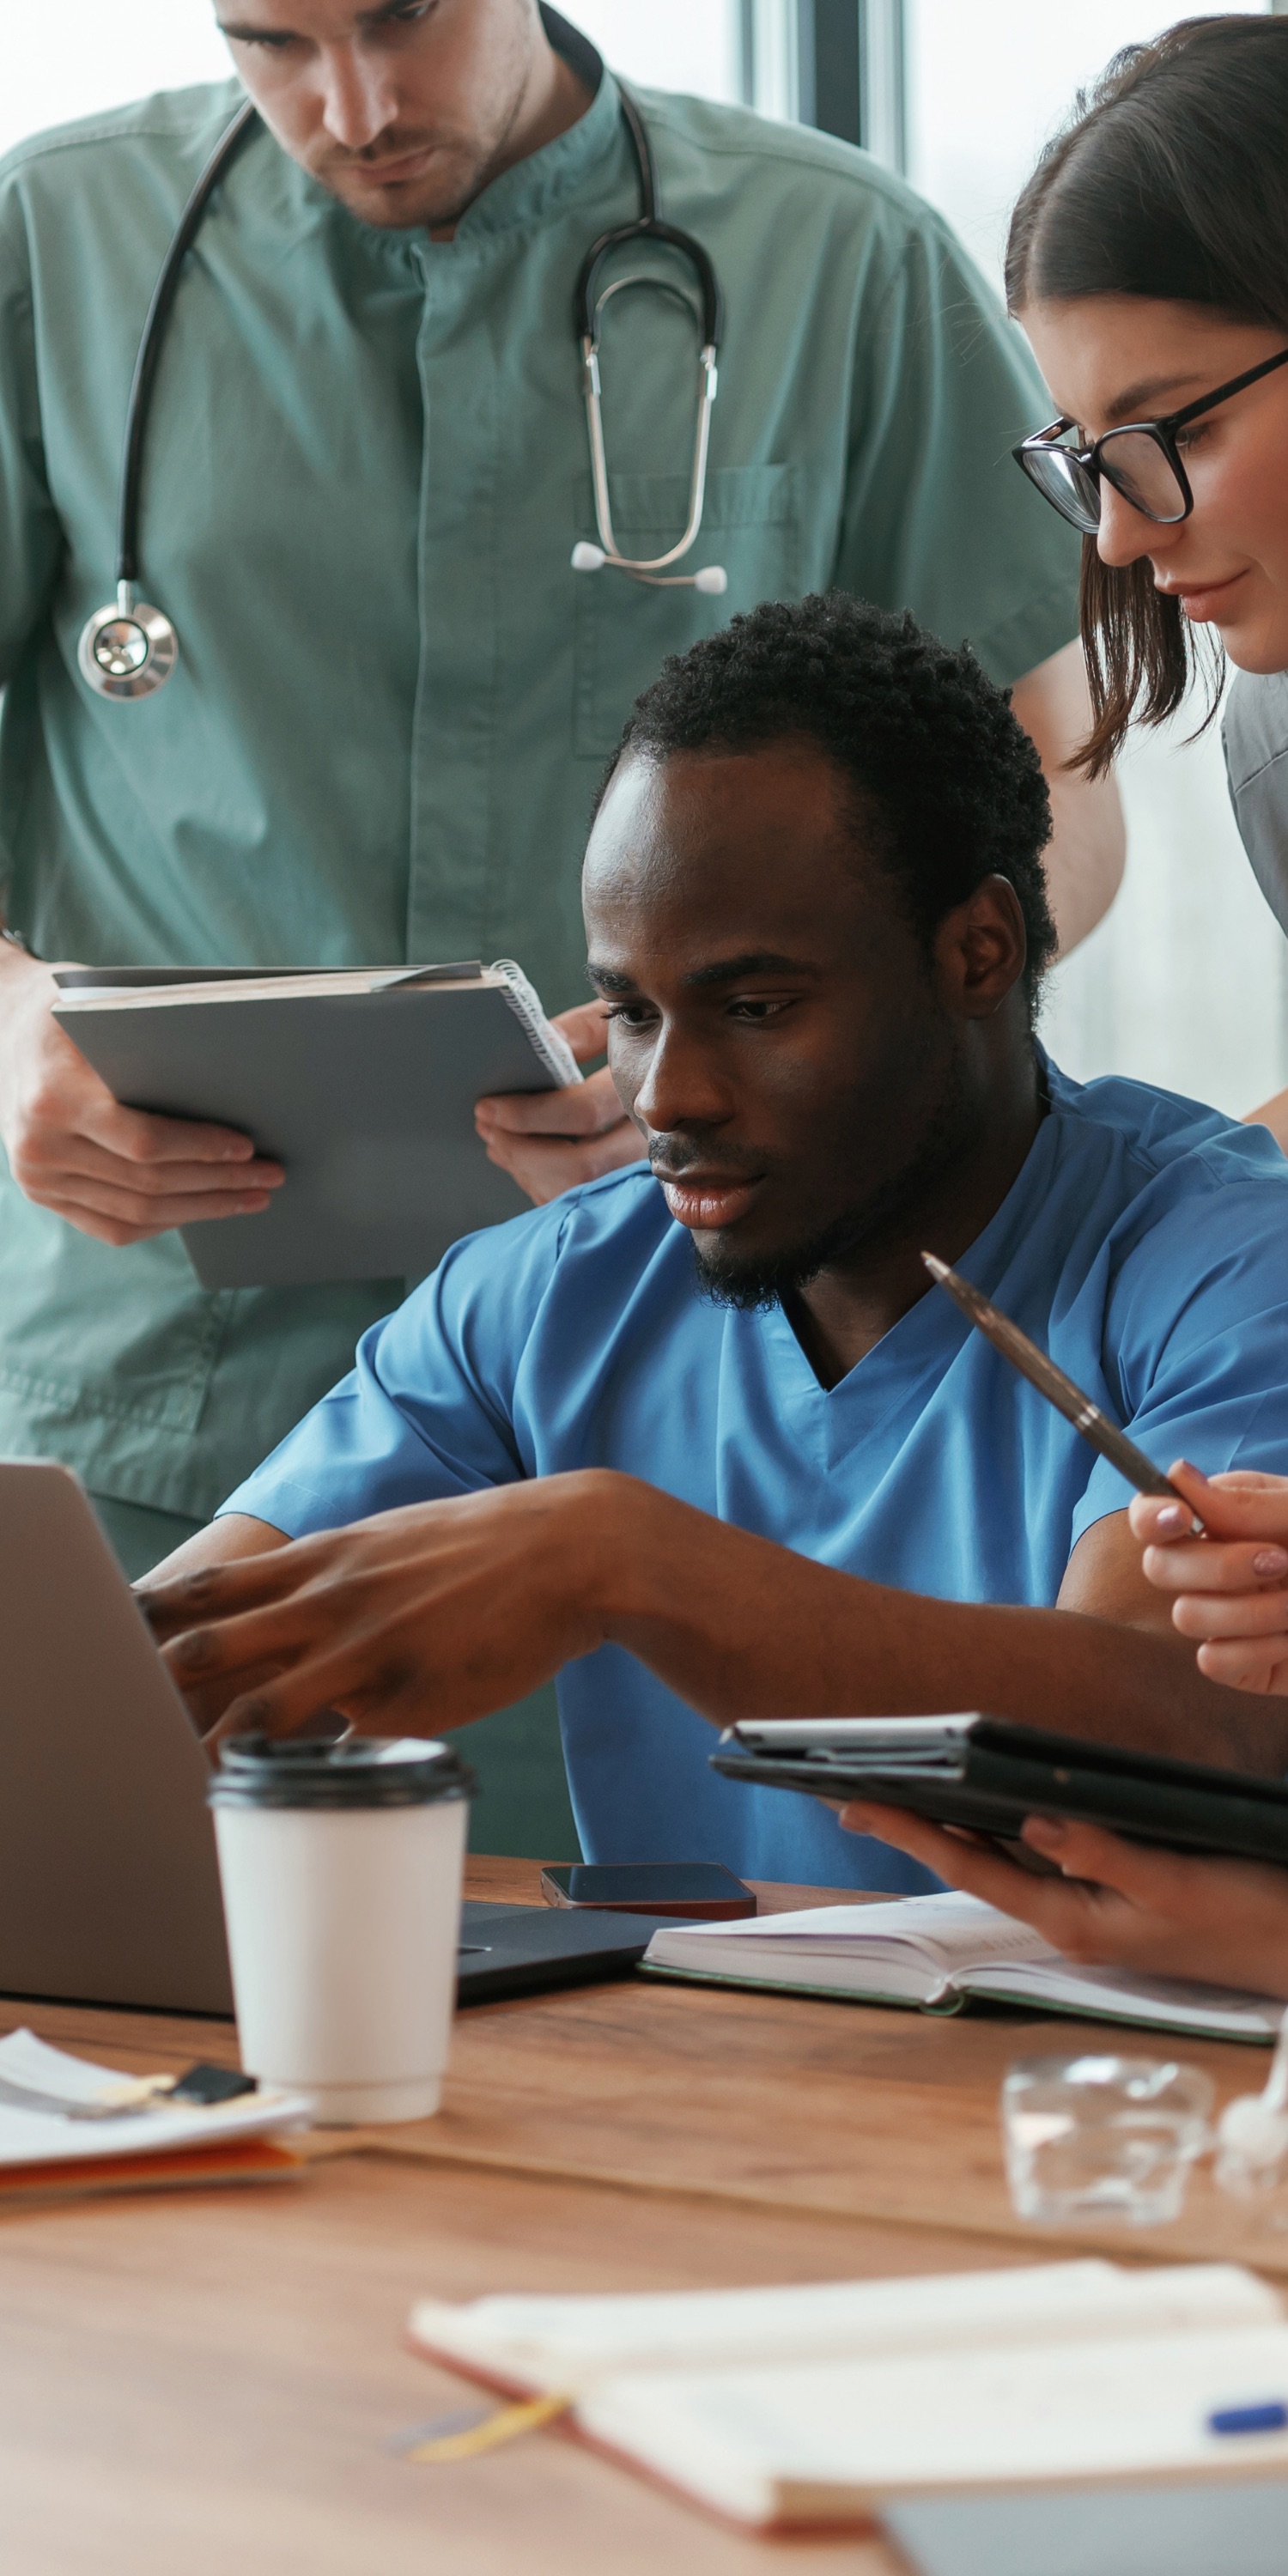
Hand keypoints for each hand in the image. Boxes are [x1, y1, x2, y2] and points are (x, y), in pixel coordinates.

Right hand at [0, 946, 283, 1244]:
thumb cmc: (69, 1008)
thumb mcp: (102, 1008)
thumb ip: (155, 1043)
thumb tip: (240, 1084)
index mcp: (54, 1096)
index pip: (143, 1143)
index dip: (203, 1150)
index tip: (249, 1148)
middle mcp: (39, 1145)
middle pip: (147, 1185)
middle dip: (219, 1184)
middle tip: (270, 1178)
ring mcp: (36, 1177)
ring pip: (136, 1213)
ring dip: (202, 1209)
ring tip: (249, 1198)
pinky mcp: (41, 1194)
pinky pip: (111, 1227)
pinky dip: (163, 1223)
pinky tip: (200, 1210)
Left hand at [137, 1473, 619, 1741]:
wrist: (570, 1553)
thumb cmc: (482, 1549)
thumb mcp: (389, 1540)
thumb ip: (331, 1572)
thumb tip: (284, 1599)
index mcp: (321, 1560)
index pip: (207, 1588)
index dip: (149, 1618)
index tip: (111, 1641)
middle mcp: (328, 1603)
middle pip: (208, 1648)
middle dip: (153, 1689)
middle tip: (119, 1722)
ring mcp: (364, 1654)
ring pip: (257, 1710)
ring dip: (211, 1750)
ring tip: (180, 1781)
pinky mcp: (407, 1702)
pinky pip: (337, 1755)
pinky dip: (305, 1784)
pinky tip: (287, 1807)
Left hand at [474, 999, 642, 1204]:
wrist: (689, 1072)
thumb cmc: (642, 1042)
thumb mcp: (615, 1027)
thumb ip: (579, 1031)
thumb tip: (538, 1045)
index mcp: (648, 1090)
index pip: (584, 1112)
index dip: (528, 1114)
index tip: (489, 1106)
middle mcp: (652, 1137)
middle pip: (580, 1165)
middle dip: (521, 1150)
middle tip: (487, 1127)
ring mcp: (644, 1168)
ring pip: (579, 1190)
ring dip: (527, 1170)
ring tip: (497, 1143)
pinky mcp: (630, 1189)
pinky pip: (581, 1201)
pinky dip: (542, 1185)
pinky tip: (521, 1161)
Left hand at [838, 1800, 1287, 1995]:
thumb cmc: (1252, 1915)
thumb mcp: (1179, 1882)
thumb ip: (1106, 1854)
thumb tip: (1033, 1819)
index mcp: (1074, 1921)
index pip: (972, 1868)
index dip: (911, 1832)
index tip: (856, 1800)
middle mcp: (1071, 1918)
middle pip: (974, 1864)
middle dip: (913, 1824)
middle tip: (850, 1784)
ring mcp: (1091, 1908)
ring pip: (1003, 1859)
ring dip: (951, 1823)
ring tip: (897, 1784)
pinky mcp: (1115, 1894)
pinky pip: (1041, 1856)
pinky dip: (1003, 1824)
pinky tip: (985, 1798)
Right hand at [1130, 1463, 1287, 1693]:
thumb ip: (1244, 1505)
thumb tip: (1175, 1477)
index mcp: (1226, 1517)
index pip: (1153, 1514)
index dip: (1152, 1517)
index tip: (1182, 1520)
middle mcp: (1216, 1565)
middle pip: (1160, 1567)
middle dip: (1219, 1566)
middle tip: (1279, 1561)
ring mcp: (1226, 1615)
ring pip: (1187, 1615)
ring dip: (1252, 1610)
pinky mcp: (1240, 1663)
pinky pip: (1213, 1660)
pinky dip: (1255, 1649)